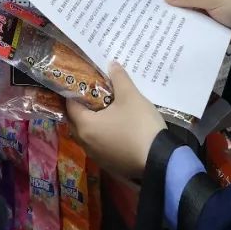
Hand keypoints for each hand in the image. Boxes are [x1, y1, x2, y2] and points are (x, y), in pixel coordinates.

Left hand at [65, 62, 165, 179]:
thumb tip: (112, 64)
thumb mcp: (131, 96)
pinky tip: (115, 128)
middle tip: (92, 94)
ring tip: (104, 109)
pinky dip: (102, 136)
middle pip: (75, 122)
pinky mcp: (109, 165)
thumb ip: (119, 79)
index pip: (70, 106)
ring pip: (87, 136)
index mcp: (85, 126)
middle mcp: (86, 143)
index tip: (82, 82)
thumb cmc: (139, 126)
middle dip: (81, 108)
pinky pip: (99, 146)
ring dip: (91, 123)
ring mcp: (97, 157)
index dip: (74, 92)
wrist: (160, 160)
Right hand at [164, 0, 230, 51]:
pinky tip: (176, 36)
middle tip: (159, 19)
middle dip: (172, 7)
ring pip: (185, 13)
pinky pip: (192, 25)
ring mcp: (203, 10)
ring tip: (165, 30)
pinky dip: (186, 29)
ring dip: (178, 20)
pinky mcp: (206, 24)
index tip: (165, 4)